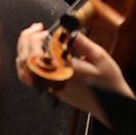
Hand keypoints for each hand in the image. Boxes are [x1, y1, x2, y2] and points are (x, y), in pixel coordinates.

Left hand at [14, 22, 130, 117]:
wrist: (112, 106)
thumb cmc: (108, 84)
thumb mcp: (99, 57)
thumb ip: (81, 41)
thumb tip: (67, 30)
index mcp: (63, 69)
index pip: (40, 49)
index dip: (39, 34)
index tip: (45, 28)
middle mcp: (53, 79)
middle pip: (26, 56)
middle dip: (27, 38)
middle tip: (36, 28)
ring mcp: (50, 87)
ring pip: (23, 68)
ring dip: (23, 50)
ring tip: (31, 38)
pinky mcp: (50, 91)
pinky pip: (28, 77)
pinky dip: (24, 64)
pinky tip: (31, 55)